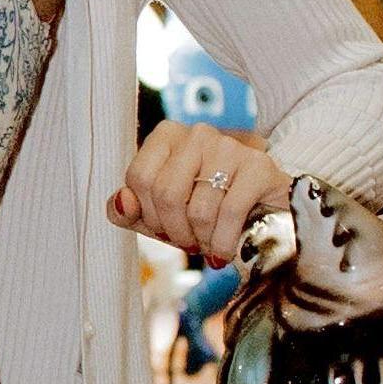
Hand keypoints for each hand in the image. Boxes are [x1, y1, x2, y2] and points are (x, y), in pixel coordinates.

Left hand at [110, 124, 287, 266]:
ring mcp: (230, 147)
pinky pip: (230, 213)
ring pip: (199, 209)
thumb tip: (122, 202)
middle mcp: (198, 134)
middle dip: (174, 230)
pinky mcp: (259, 167)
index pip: (139, 178)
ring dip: (202, 239)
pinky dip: (224, 242)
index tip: (162, 227)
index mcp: (167, 136)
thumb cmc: (200, 212)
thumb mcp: (154, 215)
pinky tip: (225, 249)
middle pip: (166, 193)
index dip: (147, 214)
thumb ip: (126, 211)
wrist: (260, 215)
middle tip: (187, 241)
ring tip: (208, 242)